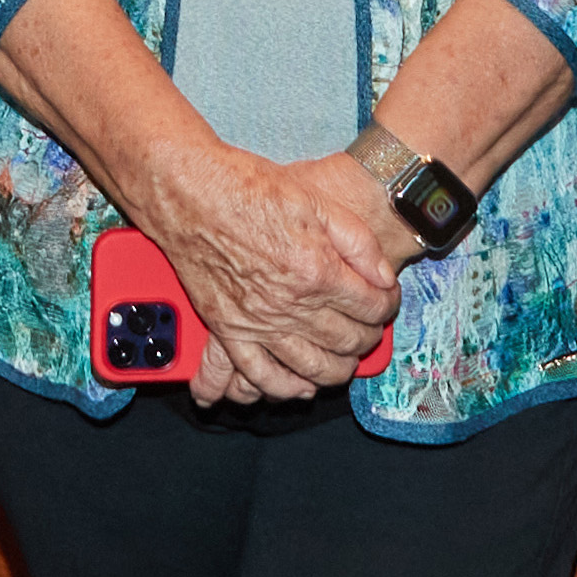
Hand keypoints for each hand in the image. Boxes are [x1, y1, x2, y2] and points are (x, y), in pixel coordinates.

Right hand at [132, 138, 401, 406]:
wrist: (188, 193)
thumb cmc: (248, 189)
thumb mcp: (316, 201)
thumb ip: (358, 242)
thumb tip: (384, 277)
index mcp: (317, 270)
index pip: (372, 306)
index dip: (388, 306)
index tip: (386, 300)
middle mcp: (290, 304)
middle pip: (348, 340)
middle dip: (368, 338)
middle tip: (369, 328)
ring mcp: (258, 321)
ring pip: (313, 366)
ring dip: (338, 369)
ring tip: (345, 359)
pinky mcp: (228, 329)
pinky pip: (260, 374)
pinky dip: (285, 387)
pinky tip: (301, 386)